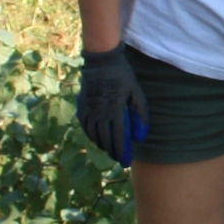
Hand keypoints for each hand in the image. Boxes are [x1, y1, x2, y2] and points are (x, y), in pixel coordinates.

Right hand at [79, 47, 150, 166]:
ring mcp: (90, 110)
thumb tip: (140, 136)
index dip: (123, 152)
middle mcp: (100, 113)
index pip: (119, 137)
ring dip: (102, 145)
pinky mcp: (82, 107)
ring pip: (94, 135)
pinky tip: (97, 138)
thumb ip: (140, 113)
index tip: (126, 162)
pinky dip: (92, 136)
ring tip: (110, 150)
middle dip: (113, 152)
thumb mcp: (136, 92)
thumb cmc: (123, 76)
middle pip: (106, 139)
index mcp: (115, 110)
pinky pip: (86, 127)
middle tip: (119, 159)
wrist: (101, 62)